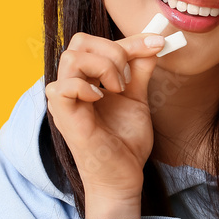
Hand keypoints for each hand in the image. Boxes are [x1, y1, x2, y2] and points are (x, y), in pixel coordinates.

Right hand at [44, 31, 166, 215]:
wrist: (124, 177)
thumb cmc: (125, 143)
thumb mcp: (137, 99)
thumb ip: (140, 71)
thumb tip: (153, 43)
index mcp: (87, 79)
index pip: (97, 43)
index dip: (129, 40)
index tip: (157, 43)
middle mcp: (72, 86)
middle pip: (79, 42)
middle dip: (113, 50)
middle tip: (129, 76)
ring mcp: (65, 101)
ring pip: (71, 58)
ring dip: (102, 67)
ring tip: (118, 89)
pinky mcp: (64, 117)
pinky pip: (61, 87)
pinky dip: (85, 86)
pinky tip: (101, 98)